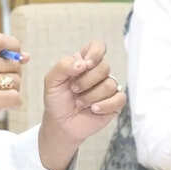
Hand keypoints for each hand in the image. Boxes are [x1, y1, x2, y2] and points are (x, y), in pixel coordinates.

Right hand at [0, 33, 28, 169]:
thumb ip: (1, 59)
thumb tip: (25, 56)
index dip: (13, 46)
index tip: (14, 57)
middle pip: (12, 63)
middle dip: (13, 74)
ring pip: (16, 80)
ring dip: (13, 90)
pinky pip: (15, 96)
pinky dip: (14, 102)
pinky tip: (1, 105)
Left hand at [38, 40, 125, 169]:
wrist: (60, 123)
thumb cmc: (56, 100)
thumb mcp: (51, 81)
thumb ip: (63, 66)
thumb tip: (83, 64)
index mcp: (84, 63)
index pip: (97, 47)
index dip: (95, 52)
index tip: (85, 64)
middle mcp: (98, 73)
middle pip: (104, 66)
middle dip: (86, 80)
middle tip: (74, 90)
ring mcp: (108, 87)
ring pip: (110, 84)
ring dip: (91, 96)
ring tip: (80, 103)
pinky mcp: (115, 103)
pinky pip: (119, 98)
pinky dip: (104, 105)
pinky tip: (93, 109)